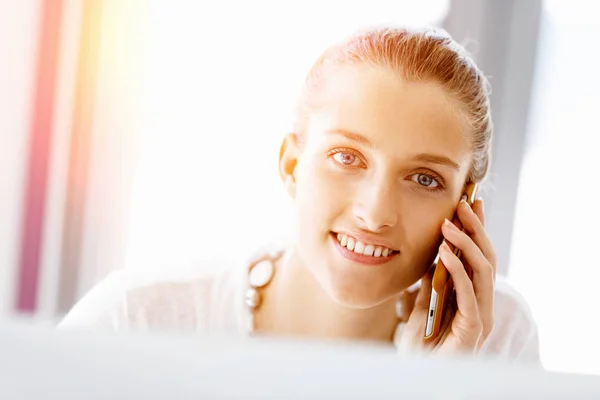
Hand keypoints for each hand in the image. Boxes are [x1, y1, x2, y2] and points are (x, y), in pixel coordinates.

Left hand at [397, 198, 496, 354]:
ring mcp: (480, 315)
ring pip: (483, 270)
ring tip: (450, 223)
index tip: (469, 203)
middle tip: (464, 203)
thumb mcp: (421, 307)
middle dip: (476, 229)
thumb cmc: (420, 347)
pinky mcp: (474, 327)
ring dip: (467, 243)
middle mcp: (481, 304)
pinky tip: (445, 251)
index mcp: (471, 297)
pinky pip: (470, 292)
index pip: (478, 257)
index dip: (476, 230)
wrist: (418, 375)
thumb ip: (430, 285)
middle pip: (486, 259)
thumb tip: (432, 260)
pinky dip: (458, 269)